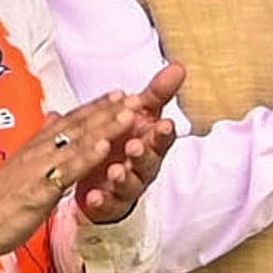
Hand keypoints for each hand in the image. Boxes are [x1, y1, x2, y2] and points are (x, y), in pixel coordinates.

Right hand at [0, 93, 149, 257]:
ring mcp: (39, 169)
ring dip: (104, 128)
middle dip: (109, 110)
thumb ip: (42, 142)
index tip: (121, 93)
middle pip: (78, 126)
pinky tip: (104, 148)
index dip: (96, 107)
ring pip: (76, 143)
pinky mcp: (38, 190)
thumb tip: (54, 116)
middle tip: (136, 97)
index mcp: (37, 147)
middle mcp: (39, 152)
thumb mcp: (23, 165)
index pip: (71, 121)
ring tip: (128, 114)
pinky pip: (65, 171)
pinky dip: (85, 158)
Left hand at [70, 67, 187, 226]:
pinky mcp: (110, 204)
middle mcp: (142, 166)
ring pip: (130, 184)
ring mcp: (127, 186)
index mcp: (149, 143)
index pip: (161, 137)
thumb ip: (157, 93)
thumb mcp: (140, 115)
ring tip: (114, 171)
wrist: (105, 176)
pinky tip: (94, 196)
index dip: (164, 132)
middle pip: (149, 162)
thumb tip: (178, 67)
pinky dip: (101, 201)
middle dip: (143, 154)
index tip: (164, 124)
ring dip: (123, 177)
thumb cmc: (126, 143)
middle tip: (135, 146)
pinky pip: (108, 205)